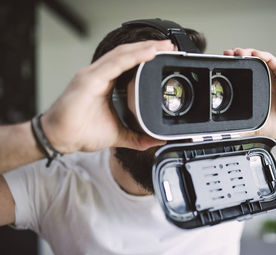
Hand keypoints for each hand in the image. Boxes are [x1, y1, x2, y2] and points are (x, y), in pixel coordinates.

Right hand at [41, 40, 173, 152]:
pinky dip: (132, 57)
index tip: (164, 55)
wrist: (60, 139)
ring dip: (143, 48)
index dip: (146, 56)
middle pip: (127, 54)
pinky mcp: (89, 79)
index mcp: (105, 82)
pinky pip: (114, 64)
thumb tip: (156, 140)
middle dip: (149, 47)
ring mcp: (93, 74)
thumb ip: (137, 137)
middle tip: (168, 46)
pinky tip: (147, 53)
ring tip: (161, 46)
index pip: (129, 62)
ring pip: (122, 54)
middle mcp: (99, 74)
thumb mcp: (118, 135)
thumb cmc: (81, 132)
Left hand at [224, 48, 275, 140]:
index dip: (234, 66)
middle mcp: (266, 82)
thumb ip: (241, 128)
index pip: (244, 73)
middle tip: (229, 53)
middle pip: (252, 62)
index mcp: (257, 90)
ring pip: (263, 60)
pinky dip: (266, 57)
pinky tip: (257, 54)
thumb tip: (227, 132)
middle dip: (240, 55)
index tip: (223, 61)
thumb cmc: (275, 125)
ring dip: (252, 53)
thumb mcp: (253, 127)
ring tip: (240, 52)